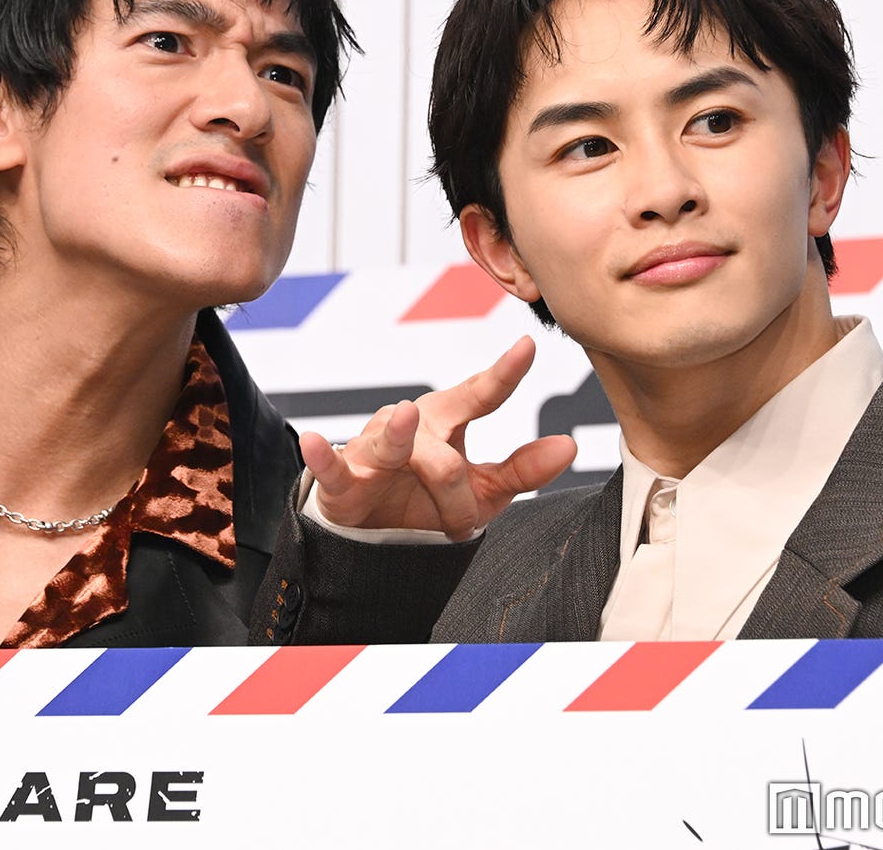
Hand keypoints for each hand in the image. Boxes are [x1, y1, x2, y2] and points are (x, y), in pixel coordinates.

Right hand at [300, 337, 577, 540]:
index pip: (479, 395)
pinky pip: (329, 465)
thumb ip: (523, 469)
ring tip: (405, 420)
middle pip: (439, 444)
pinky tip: (313, 441)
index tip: (528, 347)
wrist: (371, 535)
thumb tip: (569, 446)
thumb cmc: (429, 498)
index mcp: (446, 421)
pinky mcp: (339, 477)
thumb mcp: (483, 488)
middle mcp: (409, 425)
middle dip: (455, 483)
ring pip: (394, 449)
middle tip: (465, 526)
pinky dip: (320, 455)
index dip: (503, 374)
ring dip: (399, 441)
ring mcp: (372, 447)